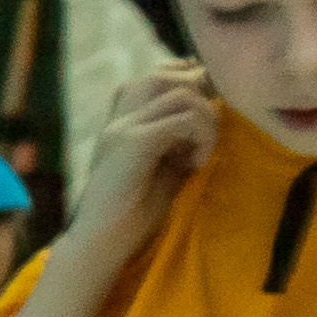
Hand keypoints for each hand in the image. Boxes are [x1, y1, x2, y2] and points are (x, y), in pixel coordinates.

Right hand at [87, 61, 215, 232]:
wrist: (101, 242)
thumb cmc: (133, 211)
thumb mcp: (164, 166)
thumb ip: (180, 138)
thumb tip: (216, 113)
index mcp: (122, 120)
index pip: (159, 75)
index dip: (191, 85)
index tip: (208, 117)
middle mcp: (119, 116)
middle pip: (167, 74)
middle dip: (202, 96)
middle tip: (210, 131)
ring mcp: (122, 126)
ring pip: (182, 93)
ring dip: (206, 121)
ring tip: (201, 153)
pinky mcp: (132, 142)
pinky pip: (184, 119)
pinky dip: (201, 138)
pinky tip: (194, 164)